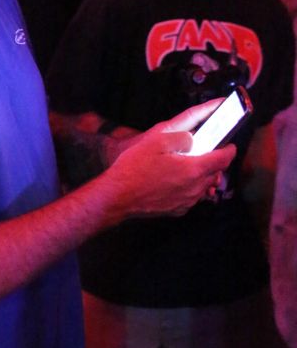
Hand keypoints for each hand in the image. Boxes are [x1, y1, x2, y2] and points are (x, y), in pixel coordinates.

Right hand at [105, 99, 235, 218]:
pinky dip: (191, 187)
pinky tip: (175, 181)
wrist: (118, 196)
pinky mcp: (178, 210)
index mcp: (194, 169)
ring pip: (204, 186)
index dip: (230, 150)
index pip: (224, 159)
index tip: (230, 144)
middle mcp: (195, 188)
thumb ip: (182, 136)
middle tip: (205, 152)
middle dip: (215, 162)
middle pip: (216, 173)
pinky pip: (192, 196)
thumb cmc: (135, 166)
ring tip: (188, 166)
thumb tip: (194, 139)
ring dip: (202, 175)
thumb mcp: (157, 140)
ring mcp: (187, 202)